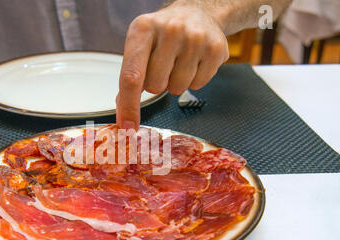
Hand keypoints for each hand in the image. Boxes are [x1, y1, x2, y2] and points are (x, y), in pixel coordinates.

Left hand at [116, 0, 228, 129]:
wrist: (198, 12)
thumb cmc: (163, 34)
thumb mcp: (140, 44)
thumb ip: (130, 75)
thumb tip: (123, 109)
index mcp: (143, 29)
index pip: (131, 76)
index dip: (128, 106)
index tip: (127, 126)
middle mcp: (169, 30)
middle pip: (155, 87)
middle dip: (156, 84)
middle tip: (163, 65)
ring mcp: (195, 38)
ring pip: (177, 88)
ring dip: (176, 82)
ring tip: (179, 61)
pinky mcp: (216, 48)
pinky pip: (198, 85)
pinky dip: (194, 80)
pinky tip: (194, 62)